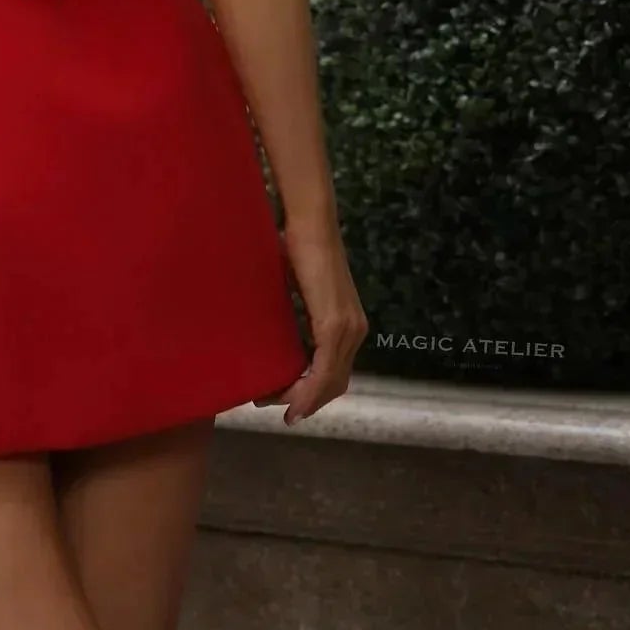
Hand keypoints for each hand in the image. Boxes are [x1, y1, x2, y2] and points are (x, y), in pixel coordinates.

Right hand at [255, 219, 366, 426]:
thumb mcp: (298, 290)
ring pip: (330, 381)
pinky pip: (323, 370)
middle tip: (274, 406)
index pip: (335, 371)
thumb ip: (296, 312)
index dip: (313, 392)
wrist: (310, 223)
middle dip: (306, 400)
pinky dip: (308, 390)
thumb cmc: (299, 246)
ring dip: (304, 398)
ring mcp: (348, 329)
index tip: (286, 402)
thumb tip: (274, 327)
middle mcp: (355, 331)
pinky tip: (291, 400)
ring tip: (275, 404)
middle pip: (335, 383)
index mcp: (348, 323)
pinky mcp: (334, 325)